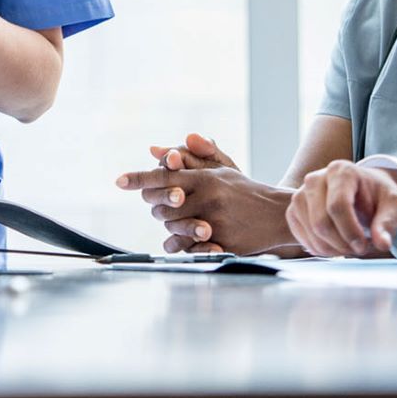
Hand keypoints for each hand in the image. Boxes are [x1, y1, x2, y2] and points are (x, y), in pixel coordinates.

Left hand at [116, 136, 290, 254]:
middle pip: (162, 206)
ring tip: (179, 221)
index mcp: (205, 178)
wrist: (277, 214)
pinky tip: (185, 239)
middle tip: (164, 205)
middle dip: (158, 206)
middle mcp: (208, 199)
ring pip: (172, 228)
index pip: (164, 176)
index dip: (139, 178)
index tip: (119, 180)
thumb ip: (191, 157)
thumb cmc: (244, 190)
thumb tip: (156, 149)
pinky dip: (181, 245)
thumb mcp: (221, 168)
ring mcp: (215, 223)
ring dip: (170, 226)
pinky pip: (187, 248)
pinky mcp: (222, 244)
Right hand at [286, 161, 396, 256]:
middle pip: (321, 221)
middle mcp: (315, 179)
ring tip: (350, 247)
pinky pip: (301, 236)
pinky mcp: (294, 210)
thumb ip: (388, 223)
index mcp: (341, 171)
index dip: (350, 231)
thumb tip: (382, 243)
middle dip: (341, 243)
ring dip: (332, 248)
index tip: (364, 246)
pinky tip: (336, 247)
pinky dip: (319, 248)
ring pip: (311, 231)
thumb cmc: (378, 196)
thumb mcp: (393, 205)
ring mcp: (300, 194)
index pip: (337, 205)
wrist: (362, 191)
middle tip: (359, 249)